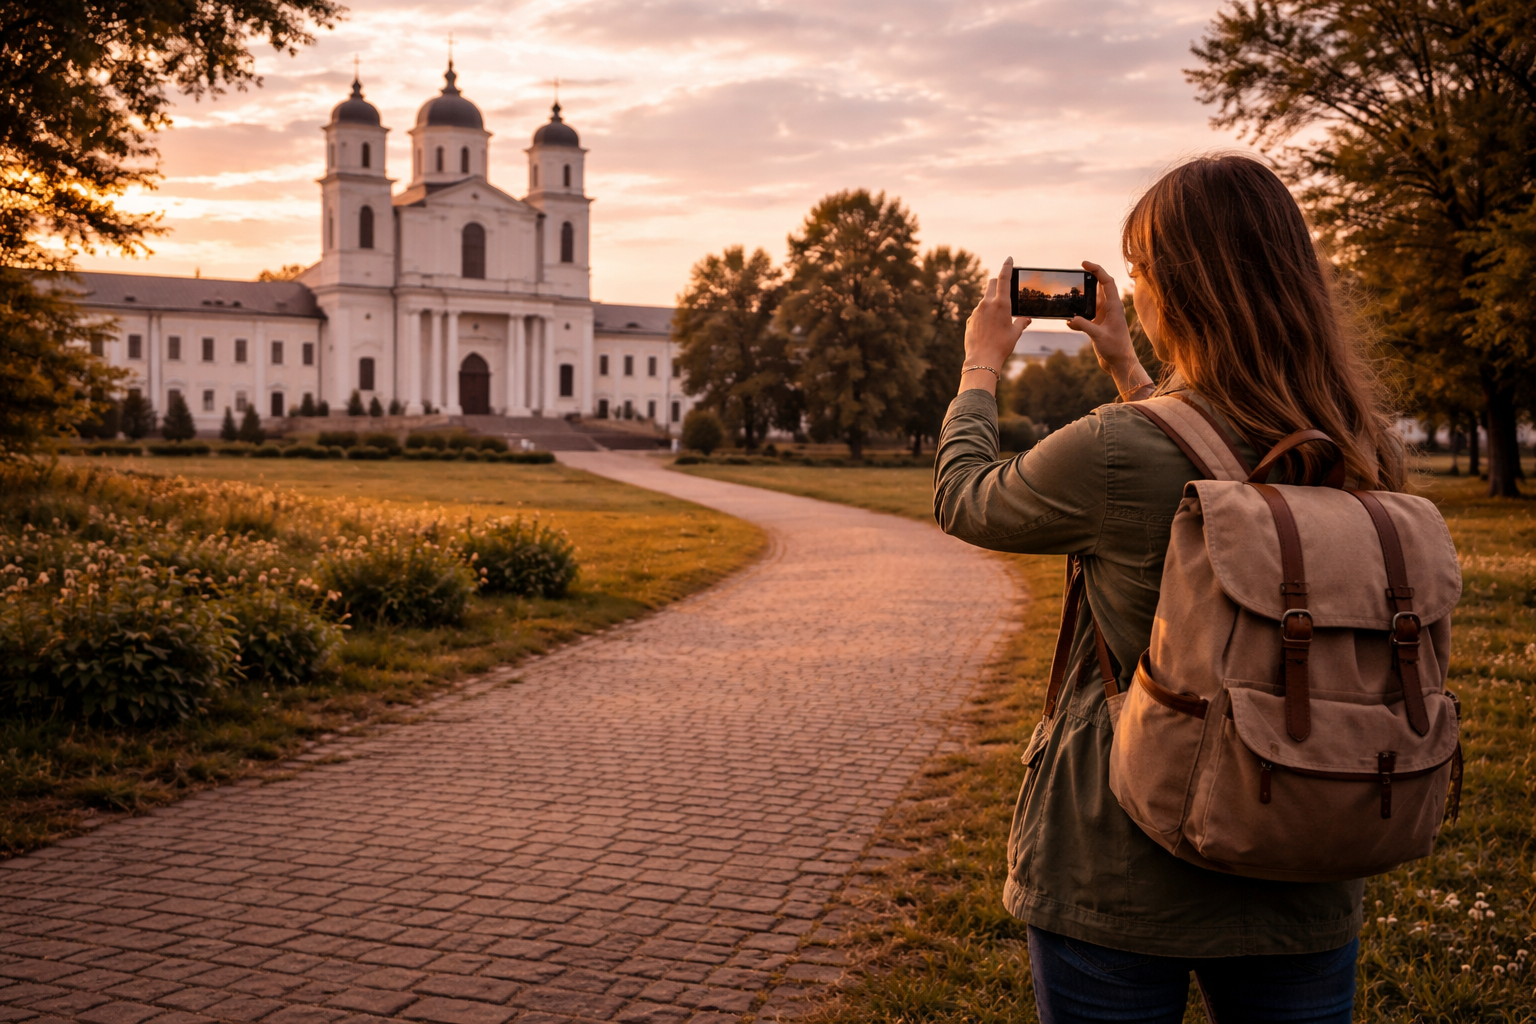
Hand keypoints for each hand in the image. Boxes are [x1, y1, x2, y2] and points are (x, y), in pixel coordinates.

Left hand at [961, 257, 1030, 394]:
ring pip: (985, 299)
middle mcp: (986, 304)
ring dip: (992, 301)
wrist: (981, 359)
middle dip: (999, 282)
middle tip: (1005, 287)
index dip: (1007, 267)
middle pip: (992, 284)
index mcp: (1001, 304)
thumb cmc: (1001, 346)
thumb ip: (1021, 322)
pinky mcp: (969, 319)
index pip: (1004, 279)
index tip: (1009, 259)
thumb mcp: (1015, 333)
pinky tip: (989, 327)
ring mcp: (976, 311)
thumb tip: (1027, 318)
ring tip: (999, 317)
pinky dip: (985, 314)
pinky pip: (979, 312)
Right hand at [1069, 260, 1150, 396]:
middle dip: (1090, 278)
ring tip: (1070, 293)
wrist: (1120, 363)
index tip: (1084, 264)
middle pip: (1101, 287)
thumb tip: (1070, 318)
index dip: (1097, 270)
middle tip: (1077, 272)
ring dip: (1082, 297)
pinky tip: (1068, 322)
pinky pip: (1086, 316)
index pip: (1107, 282)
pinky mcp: (1098, 326)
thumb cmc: (1116, 349)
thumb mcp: (1099, 336)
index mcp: (1114, 307)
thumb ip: (1085, 326)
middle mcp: (1110, 309)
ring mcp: (1104, 317)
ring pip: (1092, 301)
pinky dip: (1077, 317)